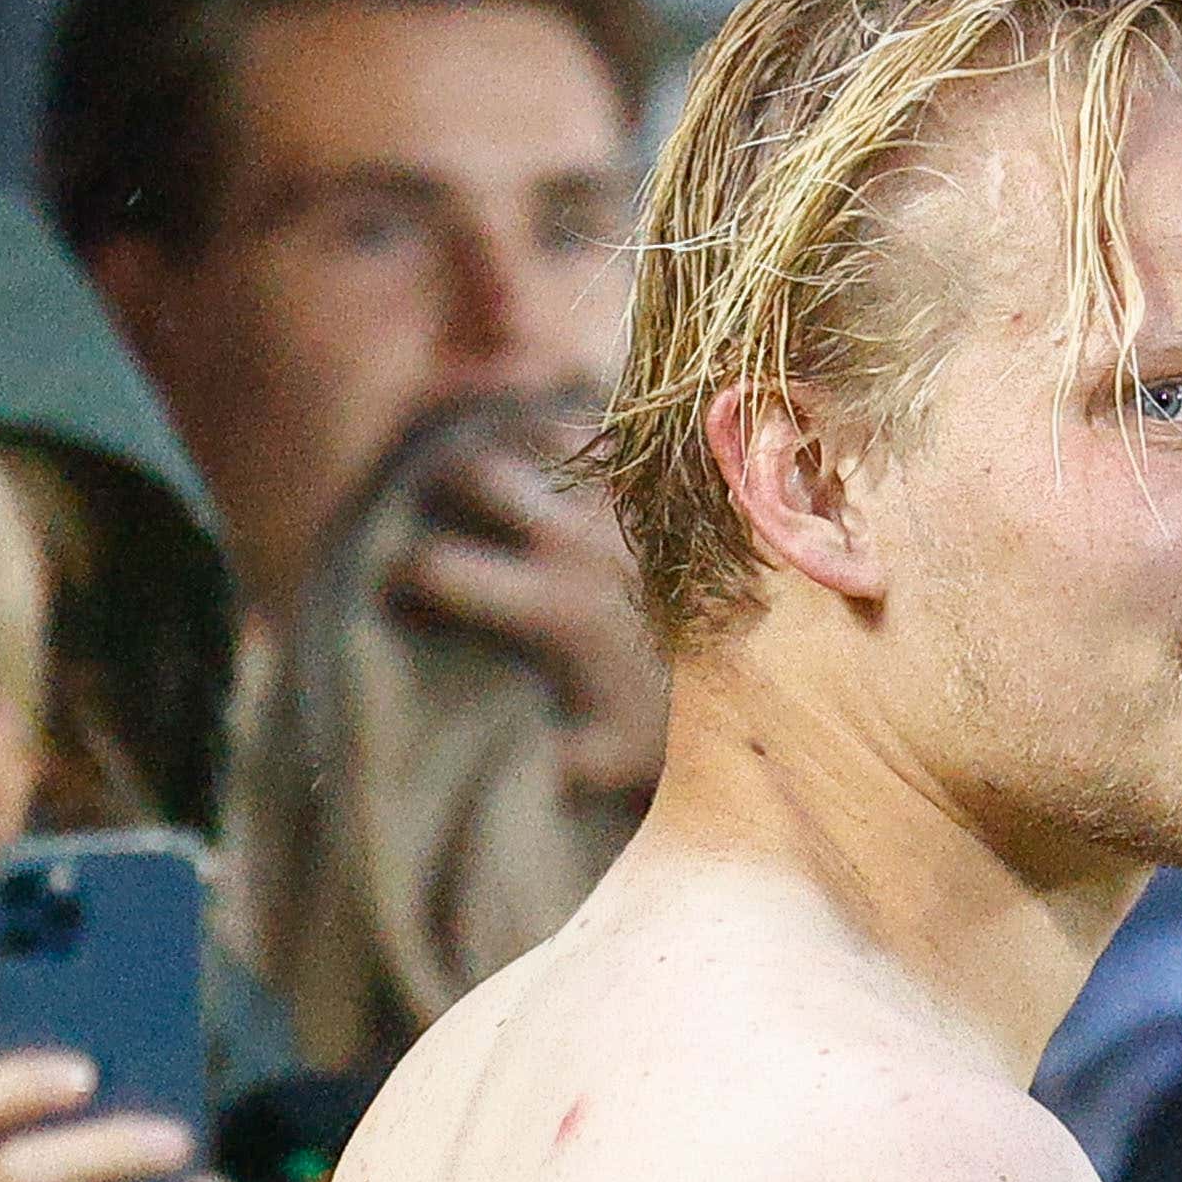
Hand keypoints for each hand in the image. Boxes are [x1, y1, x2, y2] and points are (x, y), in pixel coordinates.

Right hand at [394, 436, 669, 797]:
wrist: (790, 655)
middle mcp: (575, 536)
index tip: (391, 582)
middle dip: (436, 482)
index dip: (399, 573)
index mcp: (549, 604)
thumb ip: (550, 756)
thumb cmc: (699, 713)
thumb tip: (505, 758)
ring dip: (502, 442)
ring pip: (530, 432)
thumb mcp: (618, 753)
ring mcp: (621, 494)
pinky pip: (599, 423)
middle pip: (473, 474)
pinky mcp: (662, 473)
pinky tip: (550, 440)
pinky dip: (565, 426)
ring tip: (486, 460)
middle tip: (427, 497)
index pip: (438, 568)